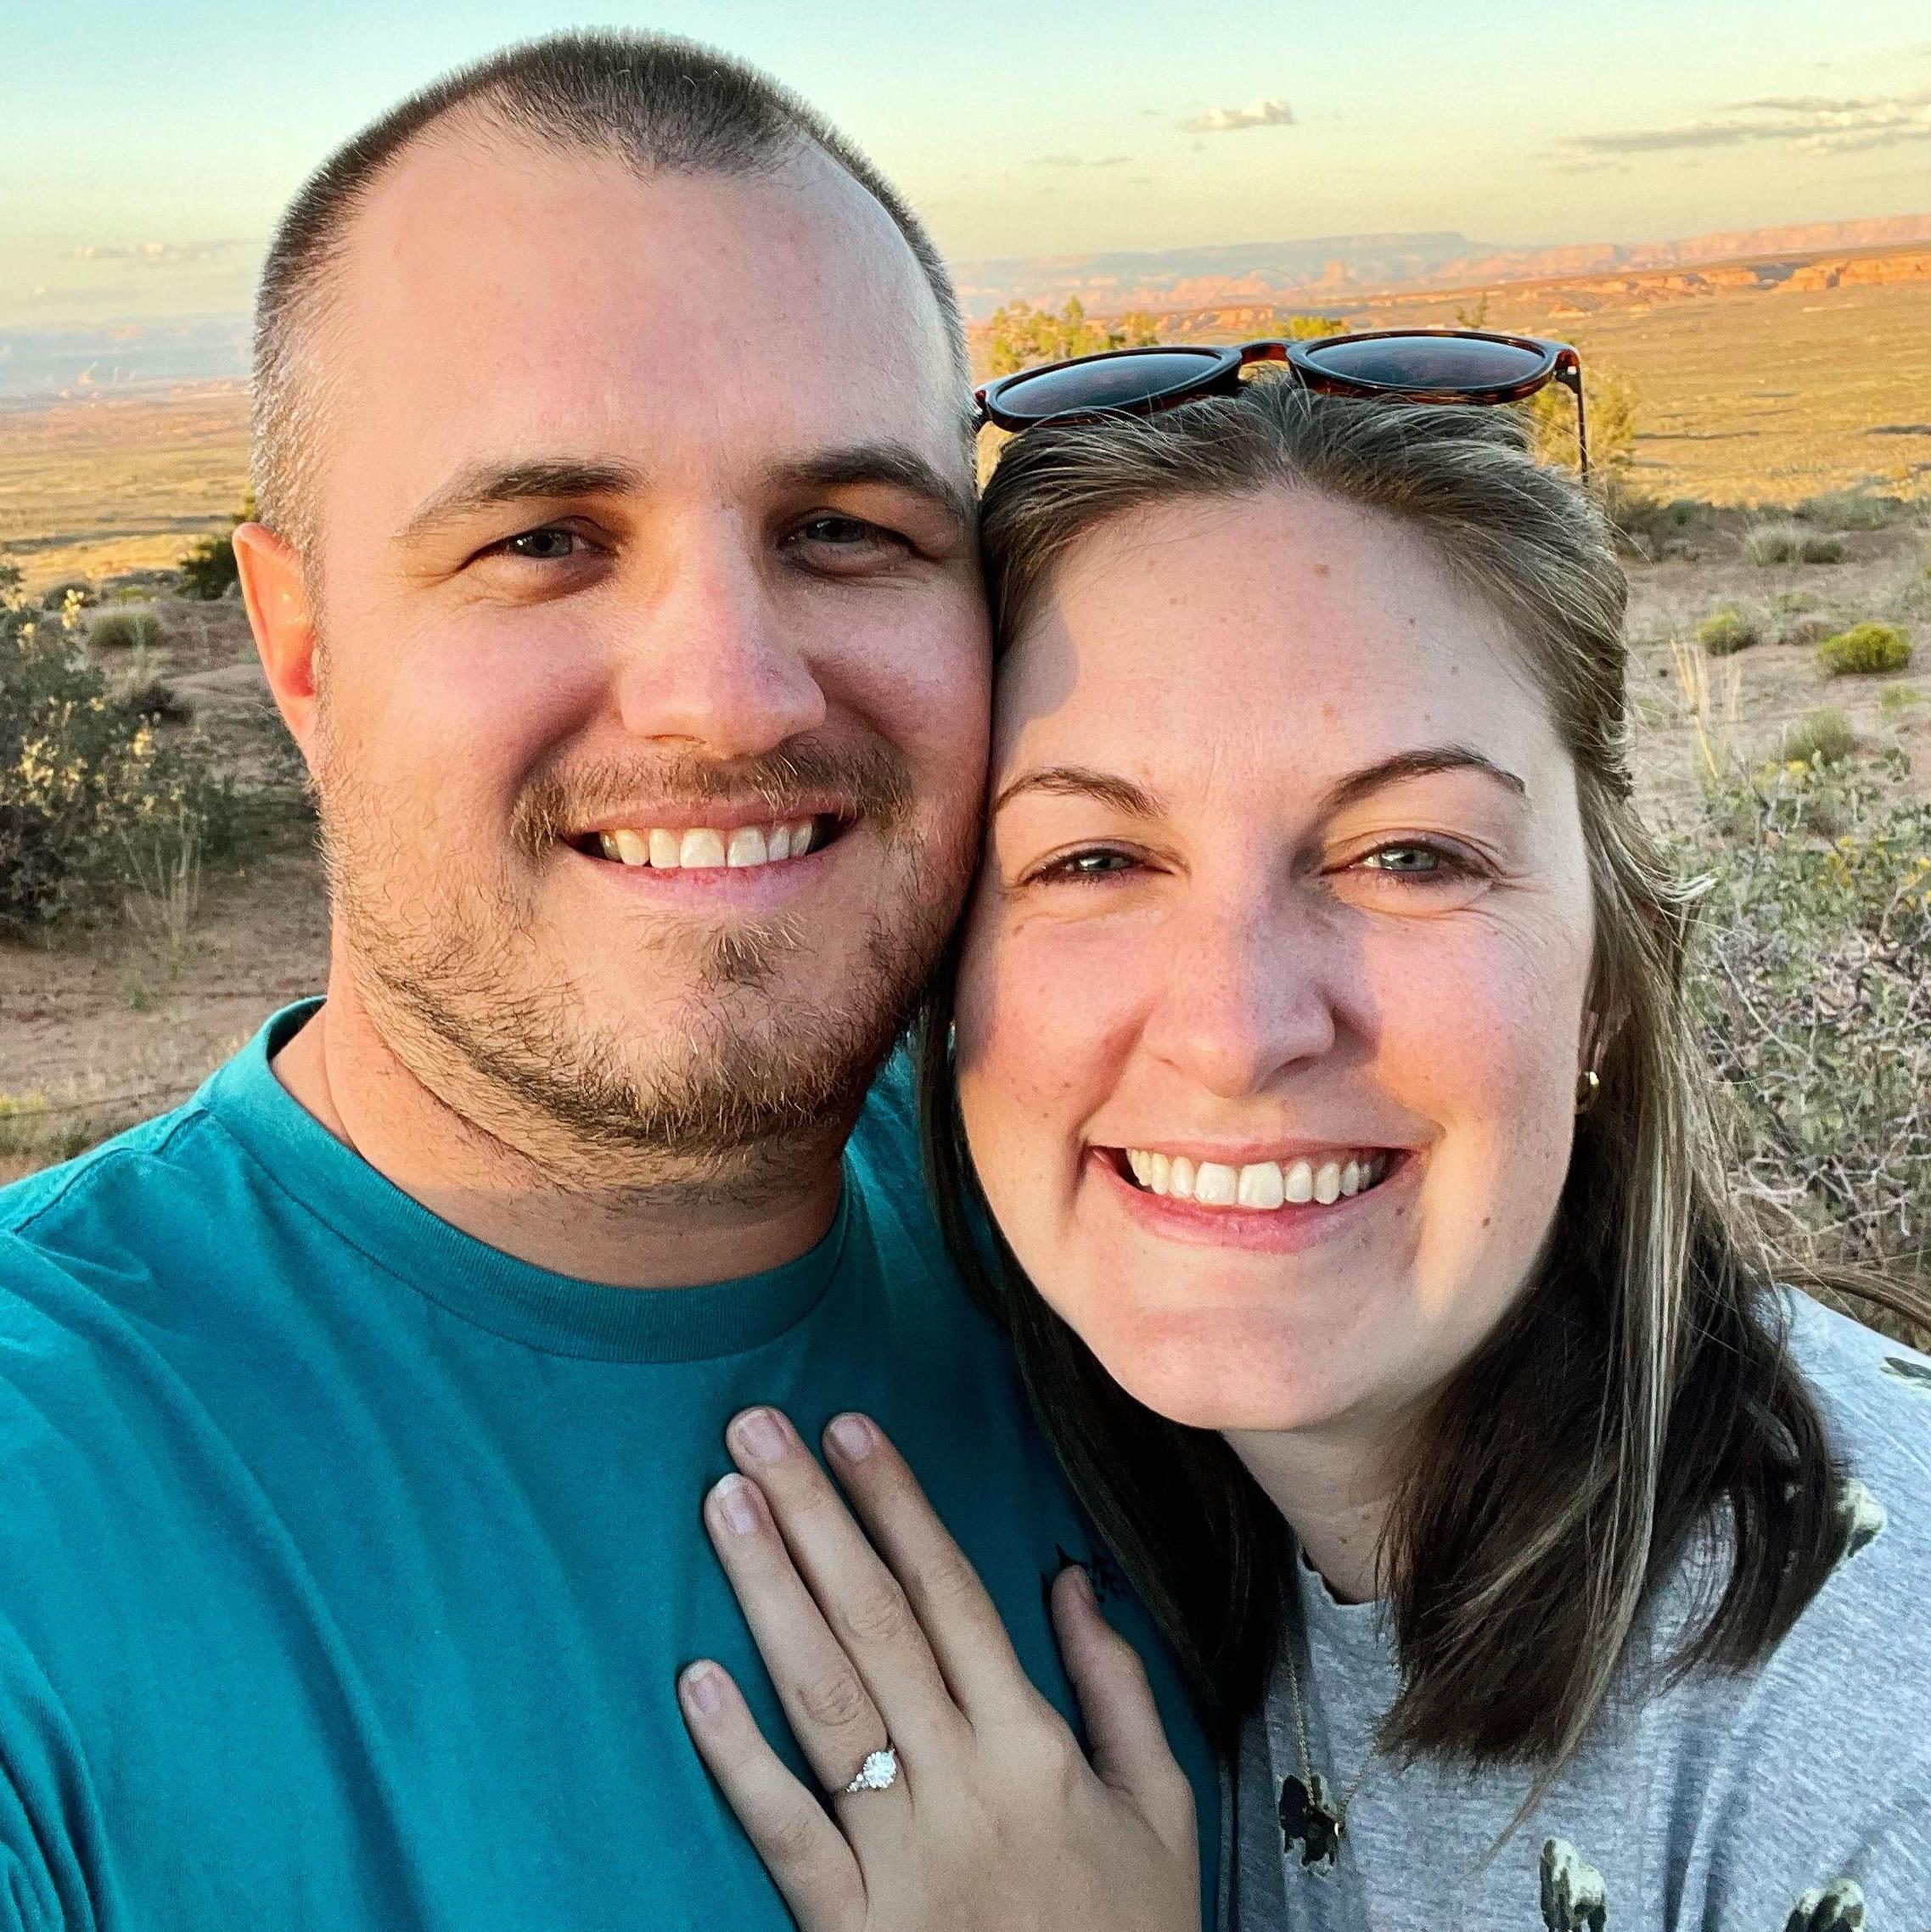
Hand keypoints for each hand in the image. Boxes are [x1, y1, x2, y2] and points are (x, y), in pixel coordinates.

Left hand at [677, 1407, 1199, 1931]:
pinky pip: (786, 1834)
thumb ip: (1117, 1690)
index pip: (953, 1595)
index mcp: (1035, 1747)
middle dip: (813, 1515)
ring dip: (768, 1593)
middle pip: (875, 1622)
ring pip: (823, 1700)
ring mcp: (900, 1857)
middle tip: (756, 1429)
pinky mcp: (850, 1930)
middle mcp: (961, 1783)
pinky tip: (696, 1681)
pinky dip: (738, 1758)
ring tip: (724, 1505)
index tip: (851, 1429)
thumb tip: (1069, 1582)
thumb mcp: (1160, 1810)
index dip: (897, 1504)